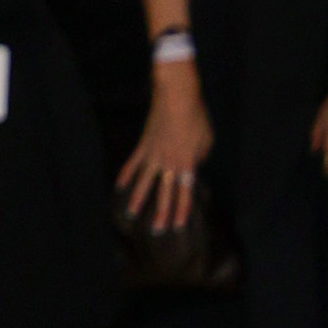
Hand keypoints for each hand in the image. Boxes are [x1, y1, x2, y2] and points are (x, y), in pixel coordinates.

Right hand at [119, 56, 212, 233]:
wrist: (177, 96)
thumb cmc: (196, 116)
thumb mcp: (206, 140)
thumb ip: (199, 157)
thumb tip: (192, 167)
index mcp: (187, 164)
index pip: (184, 193)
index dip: (181, 211)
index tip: (178, 226)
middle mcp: (169, 163)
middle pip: (164, 194)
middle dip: (161, 214)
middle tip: (156, 231)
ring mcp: (154, 155)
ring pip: (144, 183)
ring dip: (138, 200)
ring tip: (131, 215)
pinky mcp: (143, 145)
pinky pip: (133, 163)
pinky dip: (126, 175)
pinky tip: (120, 187)